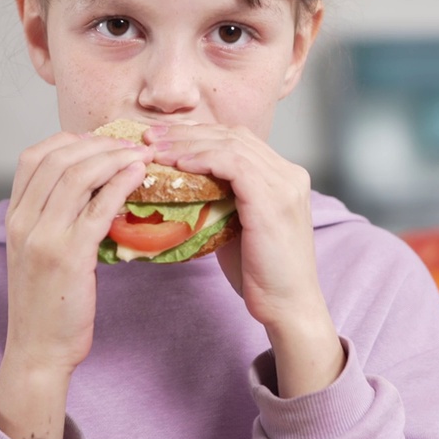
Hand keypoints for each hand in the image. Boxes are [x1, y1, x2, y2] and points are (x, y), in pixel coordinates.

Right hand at [1, 132, 151, 376]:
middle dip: (98, 143)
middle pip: (58, 159)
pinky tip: (138, 175)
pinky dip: (121, 183)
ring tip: (140, 155)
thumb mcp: (34, 252)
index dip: (68, 140)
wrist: (38, 349)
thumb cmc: (45, 302)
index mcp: (13, 218)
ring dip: (114, 157)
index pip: (33, 157)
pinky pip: (98, 208)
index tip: (99, 142)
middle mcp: (23, 222)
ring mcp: (44, 238)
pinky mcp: (69, 256)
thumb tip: (87, 185)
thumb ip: (49, 218)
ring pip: (78, 176)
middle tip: (130, 144)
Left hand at [145, 123, 343, 395]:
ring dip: (187, 143)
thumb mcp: (238, 225)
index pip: (237, 140)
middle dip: (187, 132)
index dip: (198, 134)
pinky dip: (203, 158)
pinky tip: (178, 163)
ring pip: (230, 145)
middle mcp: (289, 173)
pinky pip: (233, 165)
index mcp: (283, 176)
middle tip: (149, 136)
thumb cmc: (260, 273)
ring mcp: (284, 184)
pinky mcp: (273, 199)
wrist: (288, 307)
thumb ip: (221, 200)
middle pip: (232, 135)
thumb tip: (181, 186)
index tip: (162, 138)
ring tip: (154, 148)